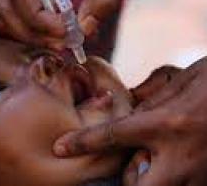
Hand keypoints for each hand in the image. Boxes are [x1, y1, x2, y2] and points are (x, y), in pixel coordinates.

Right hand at [0, 0, 145, 48]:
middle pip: (6, 4)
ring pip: (5, 9)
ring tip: (59, 41)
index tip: (67, 34)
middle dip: (32, 31)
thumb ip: (103, 1)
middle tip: (63, 44)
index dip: (40, 20)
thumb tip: (83, 32)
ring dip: (28, 32)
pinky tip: (52, 33)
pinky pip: (15, 7)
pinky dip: (29, 25)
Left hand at [53, 60, 206, 185]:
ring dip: (153, 182)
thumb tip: (132, 105)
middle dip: (128, 180)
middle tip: (130, 165)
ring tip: (159, 161)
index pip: (113, 134)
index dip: (83, 142)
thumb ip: (154, 96)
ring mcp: (202, 171)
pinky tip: (182, 161)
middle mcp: (181, 153)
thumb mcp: (183, 78)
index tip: (60, 147)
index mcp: (167, 122)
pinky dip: (179, 179)